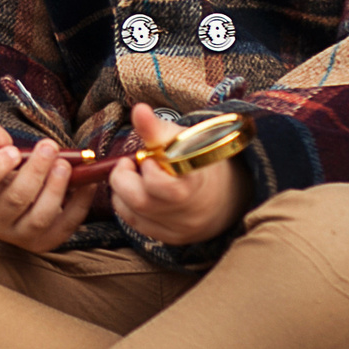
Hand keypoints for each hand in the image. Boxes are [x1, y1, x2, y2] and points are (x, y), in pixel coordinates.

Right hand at [0, 122, 98, 252]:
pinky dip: (79, 203)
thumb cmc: (3, 178)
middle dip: (35, 171)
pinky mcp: (46, 242)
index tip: (14, 151)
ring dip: (55, 189)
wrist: (13, 211)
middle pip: (14, 199)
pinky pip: (66, 224)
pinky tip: (87, 182)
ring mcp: (21, 235)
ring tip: (65, 165)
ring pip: (40, 217)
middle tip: (50, 147)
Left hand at [109, 103, 249, 246]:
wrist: (227, 193)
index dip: (147, 169)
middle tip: (130, 164)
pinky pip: (136, 224)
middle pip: (140, 201)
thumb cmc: (199, 159)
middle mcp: (190, 211)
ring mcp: (180, 228)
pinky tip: (135, 192)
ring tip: (134, 176)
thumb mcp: (182, 139)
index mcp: (196, 183)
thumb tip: (138, 110)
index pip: (162, 185)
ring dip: (122, 192)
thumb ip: (156, 128)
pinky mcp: (171, 238)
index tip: (147, 157)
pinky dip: (127, 206)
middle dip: (124, 179)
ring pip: (132, 214)